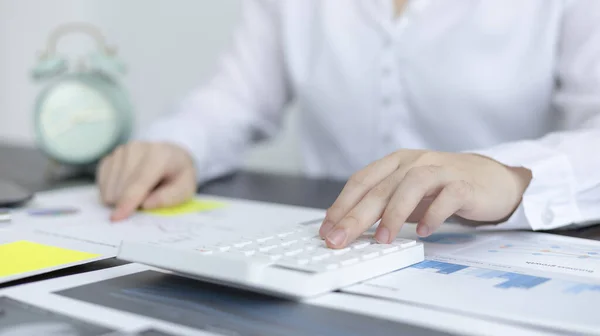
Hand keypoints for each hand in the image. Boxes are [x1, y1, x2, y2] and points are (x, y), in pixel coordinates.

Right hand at [96, 141, 196, 220]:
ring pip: (110, 188)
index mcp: (159, 155)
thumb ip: (170, 197)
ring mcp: (120, 151)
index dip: (128, 201)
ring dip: (122, 198)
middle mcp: (136, 148)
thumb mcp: (186, 188)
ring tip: (141, 191)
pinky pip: (102, 184)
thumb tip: (145, 204)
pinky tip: (127, 188)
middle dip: (129, 203)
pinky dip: (113, 192)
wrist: (170, 156)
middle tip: (148, 199)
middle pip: (121, 188)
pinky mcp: (110, 157)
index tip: (116, 217)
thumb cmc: (178, 175)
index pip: (139, 181)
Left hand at [319, 150, 531, 248]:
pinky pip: (448, 196)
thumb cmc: (443, 188)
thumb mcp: (408, 195)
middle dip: (355, 215)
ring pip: (411, 185)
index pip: (362, 181)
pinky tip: (424, 231)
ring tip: (382, 238)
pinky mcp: (465, 184)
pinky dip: (434, 214)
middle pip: (380, 187)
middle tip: (339, 239)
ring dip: (393, 213)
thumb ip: (383, 206)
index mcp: (396, 162)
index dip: (342, 204)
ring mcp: (440, 170)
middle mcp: (415, 162)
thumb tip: (349, 228)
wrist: (492, 179)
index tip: (327, 229)